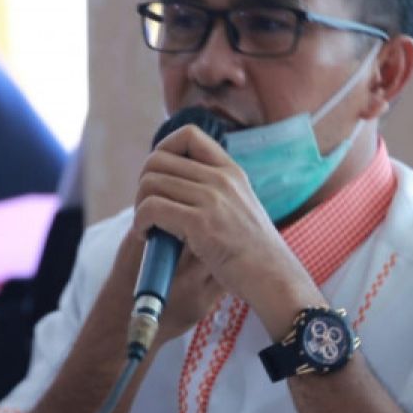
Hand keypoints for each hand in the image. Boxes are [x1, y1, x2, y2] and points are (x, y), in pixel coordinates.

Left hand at [131, 125, 320, 337]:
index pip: (188, 134)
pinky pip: (152, 208)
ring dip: (139, 206)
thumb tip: (176, 188)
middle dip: (144, 185)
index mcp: (231, 171)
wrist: (273, 278)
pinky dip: (141, 222)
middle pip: (157, 160)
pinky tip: (148, 237)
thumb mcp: (240, 209)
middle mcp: (221, 179)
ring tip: (148, 227)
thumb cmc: (253, 254)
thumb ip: (215, 192)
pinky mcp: (200, 224)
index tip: (159, 177)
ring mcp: (212, 199)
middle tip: (148, 210)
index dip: (163, 149)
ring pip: (150, 183)